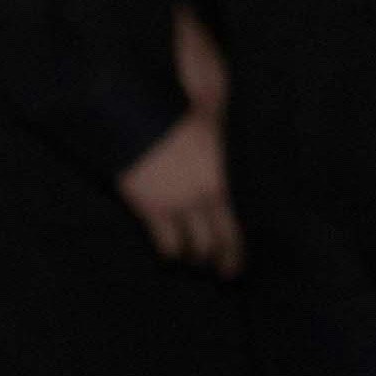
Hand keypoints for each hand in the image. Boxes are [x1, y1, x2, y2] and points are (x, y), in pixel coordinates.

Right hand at [118, 6, 242, 275]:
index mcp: (226, 171)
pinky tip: (171, 256)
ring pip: (194, 245)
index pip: (241, 216)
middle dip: (224, 258)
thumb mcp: (212, 103)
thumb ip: (225, 117)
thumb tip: (233, 110)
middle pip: (221, 238)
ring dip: (196, 256)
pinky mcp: (150, 208)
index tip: (243, 257)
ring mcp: (178, 204)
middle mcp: (207, 194)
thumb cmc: (174, 103)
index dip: (242, 242)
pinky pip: (166, 242)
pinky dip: (171, 252)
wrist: (132, 113)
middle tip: (226, 272)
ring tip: (197, 262)